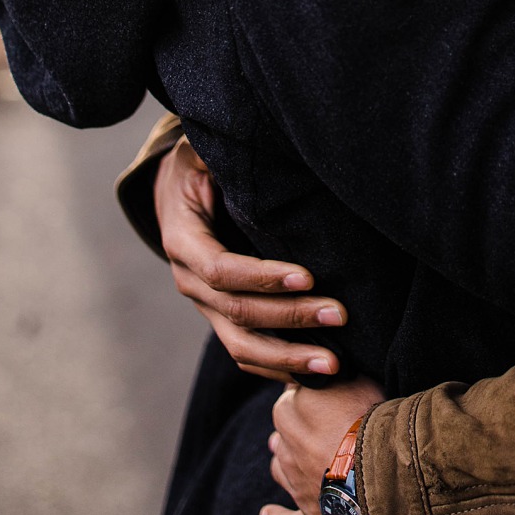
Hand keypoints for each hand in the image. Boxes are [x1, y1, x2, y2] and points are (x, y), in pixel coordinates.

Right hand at [154, 137, 347, 377]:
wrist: (175, 189)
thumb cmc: (200, 160)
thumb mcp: (203, 148)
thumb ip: (226, 153)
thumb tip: (267, 142)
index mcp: (182, 238)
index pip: (219, 270)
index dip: (261, 277)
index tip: (307, 276)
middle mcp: (188, 280)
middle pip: (237, 313)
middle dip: (290, 318)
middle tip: (339, 315)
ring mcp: (204, 305)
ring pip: (241, 345)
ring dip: (288, 357)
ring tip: (334, 363)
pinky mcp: (222, 316)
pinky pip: (247, 351)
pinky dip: (280, 366)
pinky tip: (316, 372)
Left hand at [261, 376, 385, 514]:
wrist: (386, 472)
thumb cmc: (374, 419)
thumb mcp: (354, 378)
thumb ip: (331, 375)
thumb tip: (325, 367)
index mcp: (290, 410)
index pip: (292, 395)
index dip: (312, 395)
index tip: (328, 395)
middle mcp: (286, 447)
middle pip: (284, 432)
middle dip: (299, 428)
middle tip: (327, 425)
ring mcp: (297, 486)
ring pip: (282, 470)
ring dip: (290, 465)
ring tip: (309, 460)